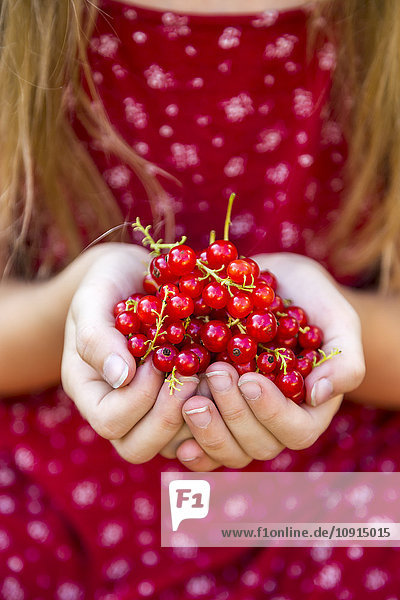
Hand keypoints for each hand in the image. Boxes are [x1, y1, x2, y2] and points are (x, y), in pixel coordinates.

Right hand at [61, 243, 198, 462]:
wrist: (139, 273)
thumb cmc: (110, 282)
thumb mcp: (94, 298)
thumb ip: (97, 336)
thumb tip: (120, 378)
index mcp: (91, 391)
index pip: (110, 423)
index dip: (137, 399)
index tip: (157, 360)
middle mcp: (121, 409)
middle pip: (139, 448)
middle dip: (170, 416)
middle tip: (192, 377)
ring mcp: (154, 409)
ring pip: (177, 445)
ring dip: (201, 416)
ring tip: (214, 374)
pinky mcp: (185, 401)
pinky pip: (204, 426)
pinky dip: (220, 408)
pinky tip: (228, 376)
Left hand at [173, 252, 364, 470]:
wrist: (270, 283)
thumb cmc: (310, 298)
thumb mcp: (337, 318)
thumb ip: (343, 358)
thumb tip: (320, 394)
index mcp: (308, 407)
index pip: (296, 430)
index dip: (272, 413)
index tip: (250, 379)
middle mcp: (274, 422)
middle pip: (258, 445)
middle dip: (234, 414)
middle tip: (215, 372)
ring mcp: (241, 421)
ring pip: (227, 450)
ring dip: (208, 430)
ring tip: (189, 398)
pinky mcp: (214, 412)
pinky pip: (201, 444)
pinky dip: (189, 445)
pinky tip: (175, 437)